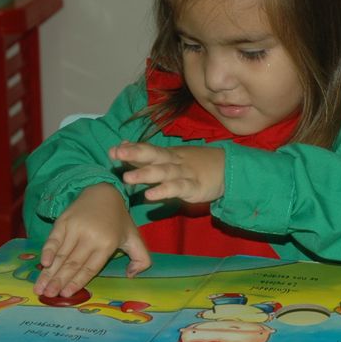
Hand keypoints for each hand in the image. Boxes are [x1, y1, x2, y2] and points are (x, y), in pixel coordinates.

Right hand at [34, 183, 150, 297]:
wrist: (104, 192)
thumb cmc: (118, 220)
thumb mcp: (135, 238)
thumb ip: (141, 259)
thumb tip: (131, 276)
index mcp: (107, 244)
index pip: (90, 267)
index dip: (77, 282)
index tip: (66, 294)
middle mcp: (90, 236)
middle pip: (72, 264)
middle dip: (58, 281)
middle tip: (47, 295)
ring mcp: (75, 228)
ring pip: (60, 255)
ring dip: (49, 273)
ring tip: (39, 288)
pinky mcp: (63, 221)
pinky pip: (53, 239)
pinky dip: (47, 251)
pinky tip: (43, 263)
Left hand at [109, 141, 225, 203]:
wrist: (228, 169)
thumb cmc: (196, 164)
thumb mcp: (172, 158)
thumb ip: (148, 156)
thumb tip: (123, 145)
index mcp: (168, 155)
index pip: (148, 149)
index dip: (131, 149)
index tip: (112, 150)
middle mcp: (174, 161)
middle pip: (153, 155)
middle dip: (135, 154)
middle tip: (116, 154)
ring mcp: (185, 173)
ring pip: (163, 172)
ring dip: (145, 174)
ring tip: (127, 178)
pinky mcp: (195, 187)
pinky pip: (178, 188)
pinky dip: (164, 191)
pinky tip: (150, 196)